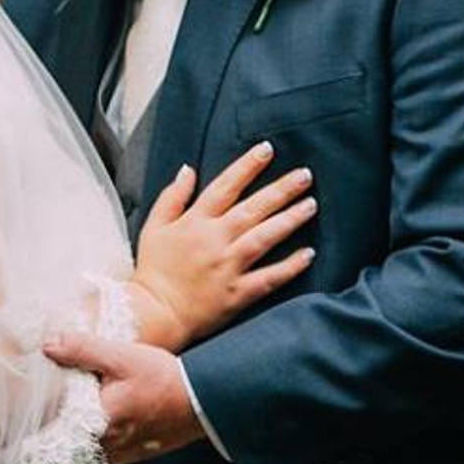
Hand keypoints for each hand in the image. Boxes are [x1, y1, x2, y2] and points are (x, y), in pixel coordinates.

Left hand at [45, 330, 205, 463]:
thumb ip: (82, 350)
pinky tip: (102, 419)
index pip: (51, 430)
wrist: (203, 401)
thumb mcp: (121, 357)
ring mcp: (118, 455)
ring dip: (78, 433)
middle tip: (51, 405)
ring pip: (83, 448)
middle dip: (58, 423)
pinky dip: (97, 438)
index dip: (38, 421)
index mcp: (96, 422)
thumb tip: (48, 345)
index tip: (28, 411)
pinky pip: (101, 452)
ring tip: (79, 410)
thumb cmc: (163, 379)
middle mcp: (104, 446)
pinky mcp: (130, 457)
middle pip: (66, 440)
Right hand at [127, 141, 316, 352]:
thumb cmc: (153, 271)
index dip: (247, 166)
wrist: (153, 314)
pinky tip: (309, 253)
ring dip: (290, 220)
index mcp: (195, 222)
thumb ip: (172, 197)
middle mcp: (214, 240)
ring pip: (264, 237)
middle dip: (281, 189)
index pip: (225, 186)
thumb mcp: (153, 227)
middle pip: (253, 208)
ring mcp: (227, 267)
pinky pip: (269, 277)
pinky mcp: (237, 293)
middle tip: (305, 175)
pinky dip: (289, 266)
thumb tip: (188, 169)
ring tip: (311, 205)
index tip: (268, 149)